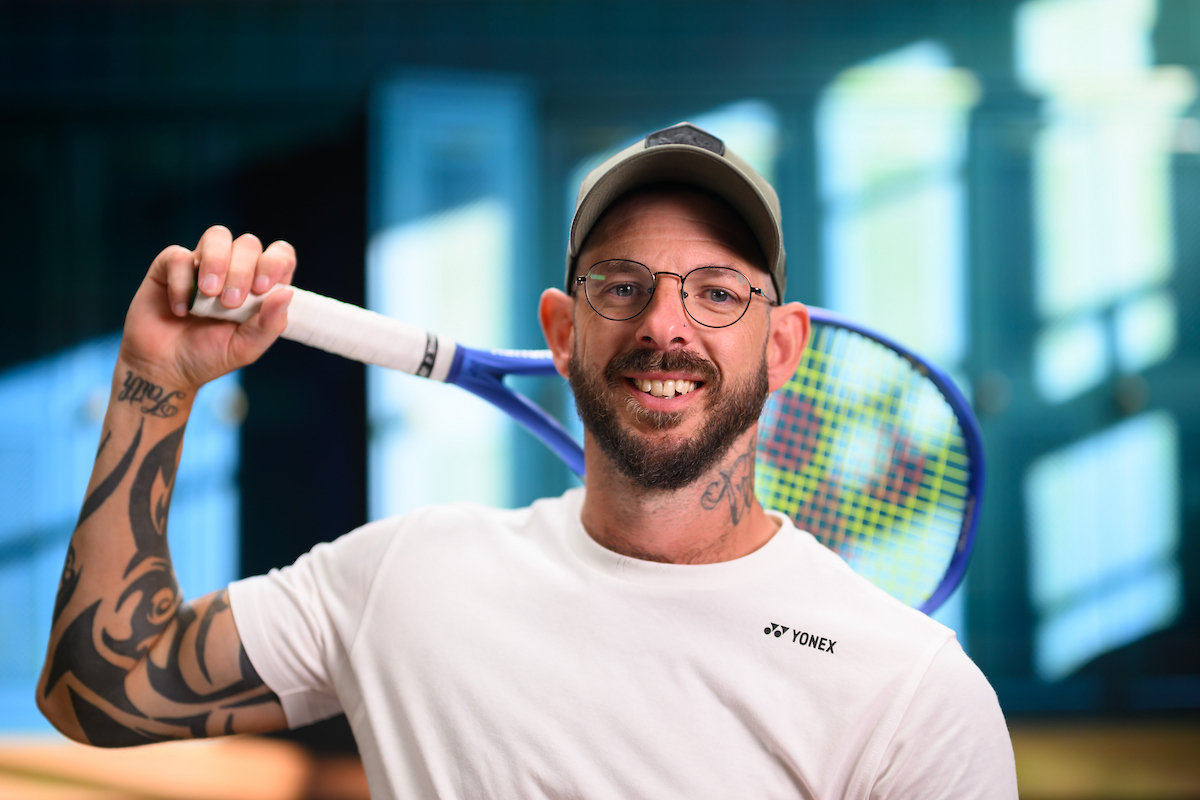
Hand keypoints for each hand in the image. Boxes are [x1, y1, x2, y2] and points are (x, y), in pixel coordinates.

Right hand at [119, 225, 295, 391]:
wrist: (164, 367)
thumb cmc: (209, 356)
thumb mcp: (246, 348)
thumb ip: (270, 324)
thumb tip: (287, 293)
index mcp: (260, 286)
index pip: (280, 255)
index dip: (275, 262)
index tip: (262, 288)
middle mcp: (234, 269)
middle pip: (249, 244)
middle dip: (242, 271)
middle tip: (230, 302)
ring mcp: (203, 264)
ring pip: (217, 236)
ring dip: (216, 262)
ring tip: (208, 294)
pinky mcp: (170, 266)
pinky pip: (179, 255)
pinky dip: (181, 280)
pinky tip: (182, 309)